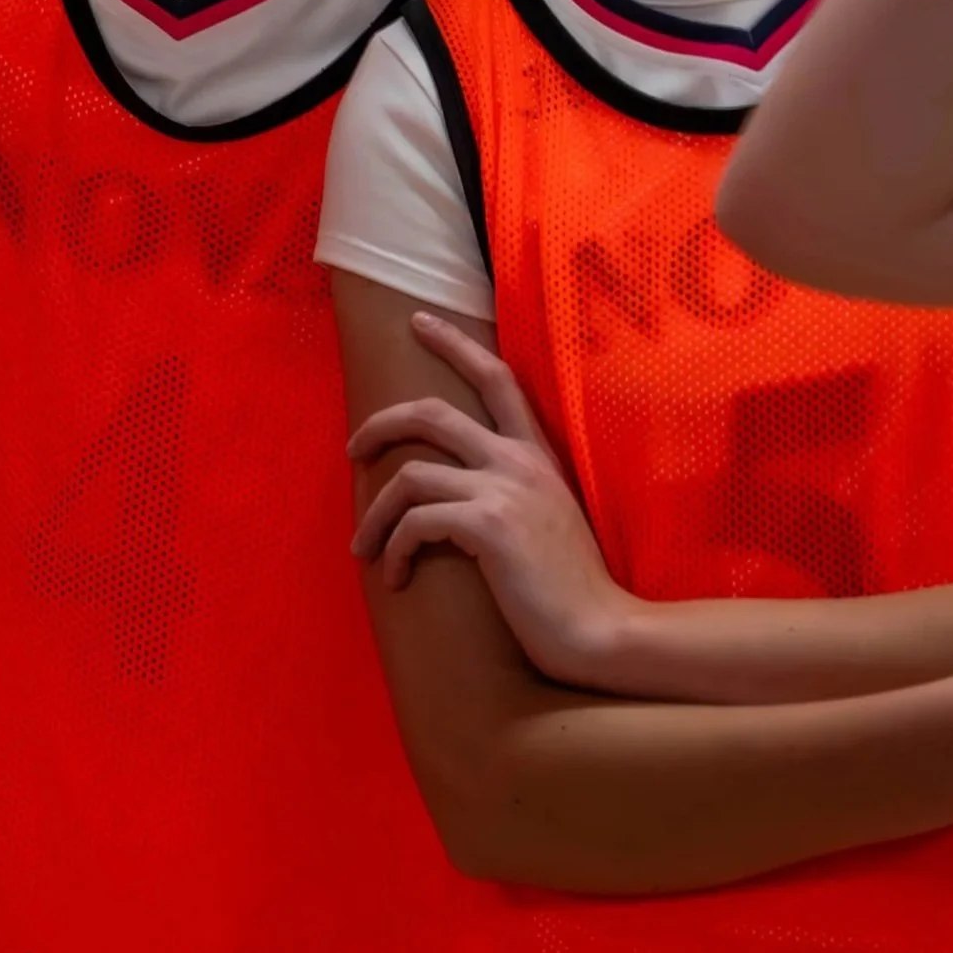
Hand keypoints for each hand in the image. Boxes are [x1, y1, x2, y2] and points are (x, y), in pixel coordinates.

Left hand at [347, 311, 636, 686]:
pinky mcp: (488, 525)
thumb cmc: (571, 587)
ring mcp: (504, 489)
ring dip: (375, 513)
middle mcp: (519, 460)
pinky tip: (395, 576)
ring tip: (363, 546)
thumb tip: (457, 492)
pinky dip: (394, 549)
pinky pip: (416, 522)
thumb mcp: (546, 518)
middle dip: (380, 424)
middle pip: (432, 412)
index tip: (419, 321)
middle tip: (352, 448)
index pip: (496, 378)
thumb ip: (512, 491)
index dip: (455, 343)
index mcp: (536, 454)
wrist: (600, 631)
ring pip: (409, 475)